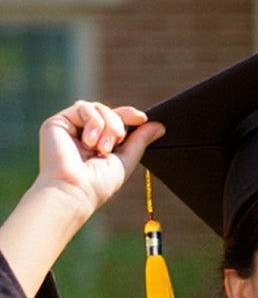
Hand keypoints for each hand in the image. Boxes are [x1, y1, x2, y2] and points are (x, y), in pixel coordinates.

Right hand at [34, 102, 158, 220]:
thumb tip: (159, 126)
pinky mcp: (57, 122)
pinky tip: (89, 142)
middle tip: (117, 141)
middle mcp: (83, 134)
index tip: (143, 118)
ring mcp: (70, 127)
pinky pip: (83, 107)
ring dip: (107, 125)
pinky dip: (93, 122)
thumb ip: (139, 141)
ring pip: (97, 108)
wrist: (75, 189)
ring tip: (102, 147)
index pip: (115, 120)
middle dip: (118, 124)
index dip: (129, 115)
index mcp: (98, 143)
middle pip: (108, 111)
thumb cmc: (99, 183)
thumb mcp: (126, 160)